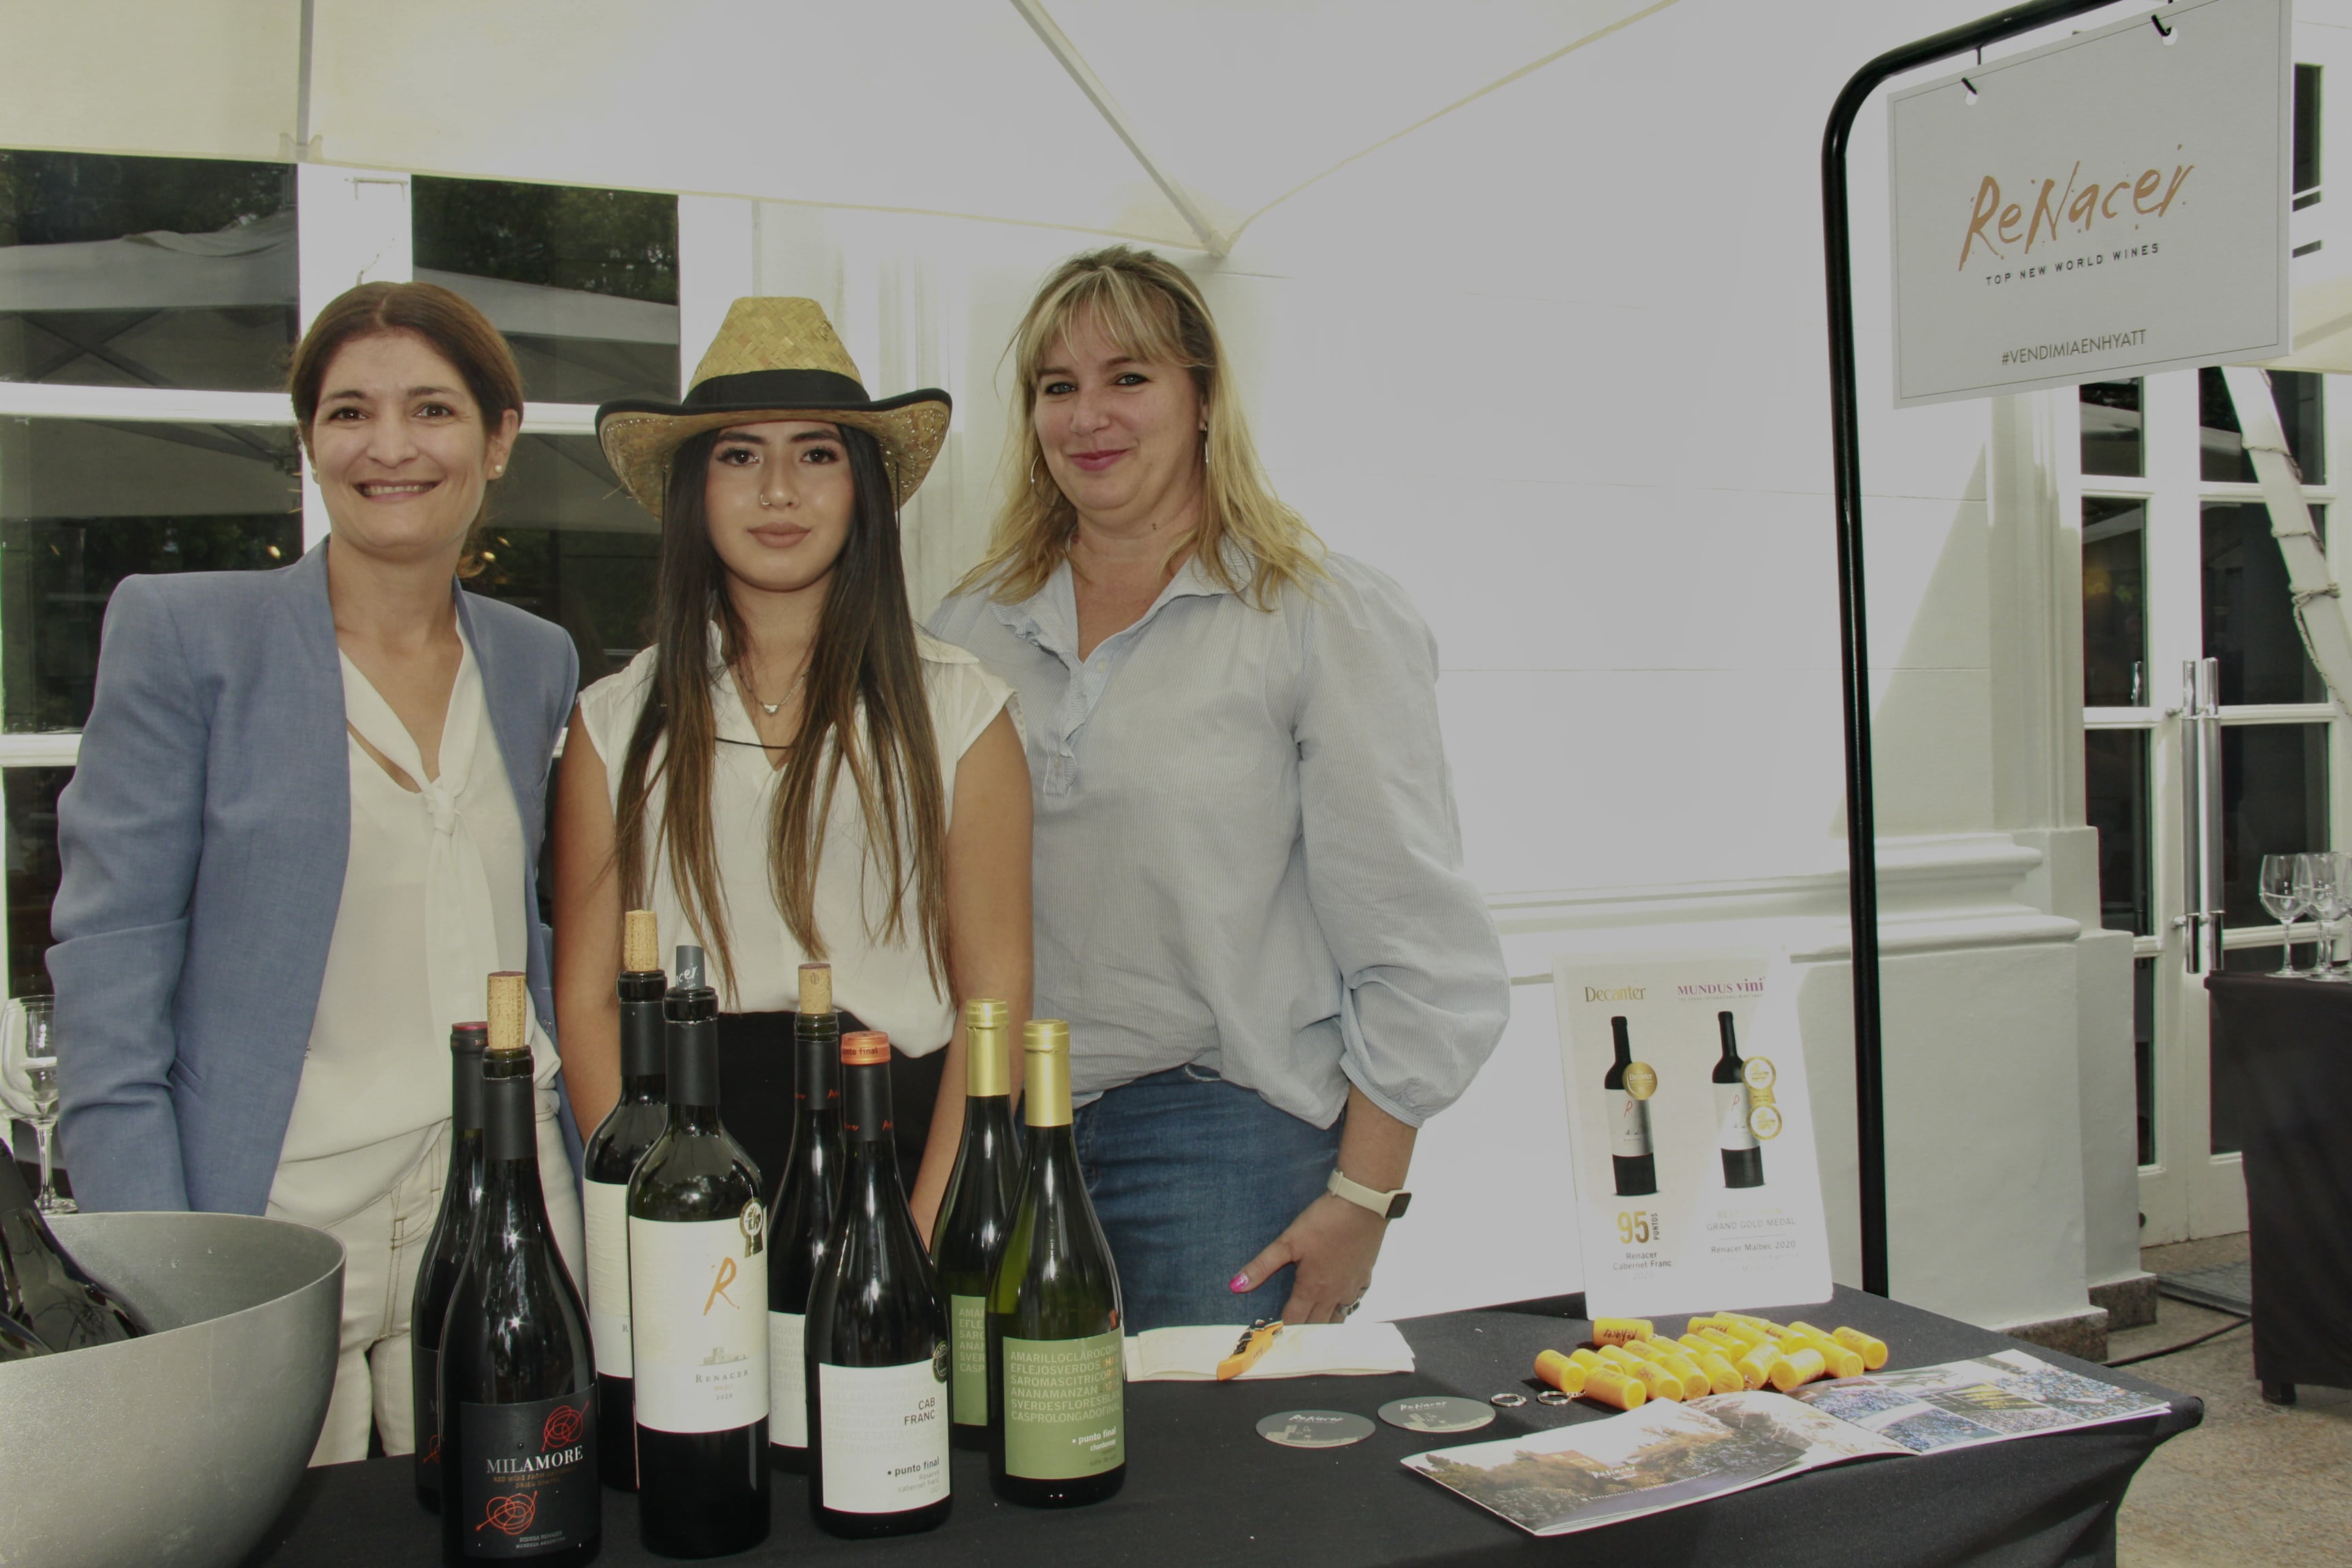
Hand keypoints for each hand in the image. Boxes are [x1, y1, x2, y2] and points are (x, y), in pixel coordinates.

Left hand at [1232, 1193, 1388, 1323]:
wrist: (1362, 1206)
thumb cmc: (1324, 1221)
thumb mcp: (1288, 1241)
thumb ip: (1262, 1266)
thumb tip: (1235, 1286)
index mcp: (1311, 1288)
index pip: (1294, 1321)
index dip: (1282, 1331)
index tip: (1273, 1337)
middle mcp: (1333, 1295)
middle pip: (1316, 1326)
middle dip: (1302, 1333)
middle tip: (1291, 1337)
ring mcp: (1352, 1288)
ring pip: (1338, 1319)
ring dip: (1324, 1325)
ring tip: (1313, 1327)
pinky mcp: (1366, 1277)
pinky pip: (1355, 1301)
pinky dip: (1344, 1307)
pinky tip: (1339, 1301)